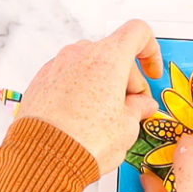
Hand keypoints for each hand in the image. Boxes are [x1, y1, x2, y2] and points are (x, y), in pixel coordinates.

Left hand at [15, 20, 162, 174]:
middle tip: (131, 108)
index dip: (151, 51)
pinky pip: (68, 77)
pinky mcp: (41, 80)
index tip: (151, 72)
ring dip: (102, 83)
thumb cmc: (84, 141)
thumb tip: (141, 106)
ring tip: (105, 116)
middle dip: (126, 78)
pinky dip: (80, 90)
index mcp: (108, 58)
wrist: (44, 158)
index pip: (138, 32)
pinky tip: (83, 117)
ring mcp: (58, 65)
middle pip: (113, 53)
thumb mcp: (127, 128)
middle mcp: (81, 54)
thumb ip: (138, 109)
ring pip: (89, 65)